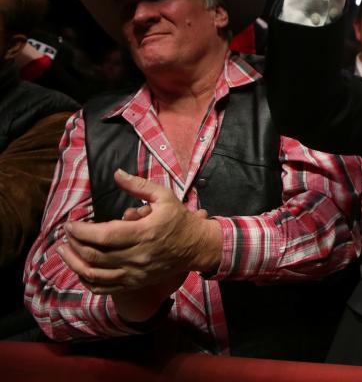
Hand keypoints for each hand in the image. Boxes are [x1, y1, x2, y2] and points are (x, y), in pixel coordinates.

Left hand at [58, 170, 220, 293]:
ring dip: (75, 263)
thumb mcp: (164, 196)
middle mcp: (138, 256)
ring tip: (64, 251)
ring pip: (96, 274)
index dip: (82, 231)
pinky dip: (87, 280)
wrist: (197, 247)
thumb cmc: (180, 219)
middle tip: (66, 233)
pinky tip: (79, 269)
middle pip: (95, 255)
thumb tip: (116, 174)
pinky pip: (105, 288)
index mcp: (144, 233)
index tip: (70, 223)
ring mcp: (136, 273)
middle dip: (74, 244)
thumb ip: (138, 186)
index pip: (104, 236)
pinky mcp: (135, 283)